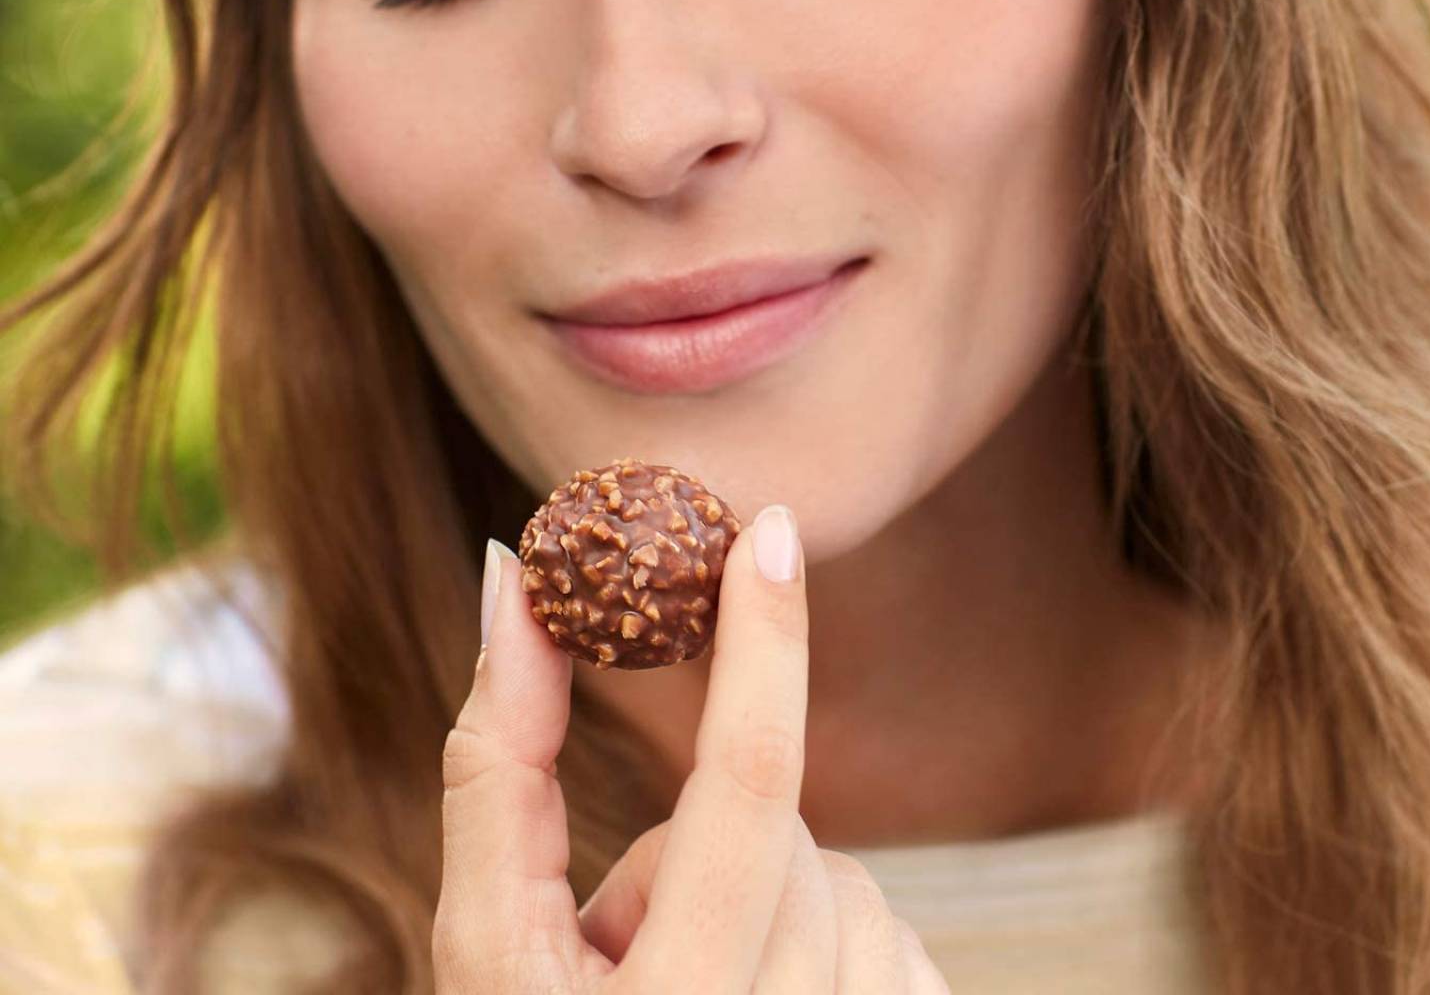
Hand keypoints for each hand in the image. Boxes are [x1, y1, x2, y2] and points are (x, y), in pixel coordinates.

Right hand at [434, 507, 949, 993]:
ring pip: (846, 881)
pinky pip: (896, 939)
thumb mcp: (483, 947)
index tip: (771, 528)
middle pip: (786, 833)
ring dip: (769, 904)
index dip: (763, 641)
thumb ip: (496, 761)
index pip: (743, 781)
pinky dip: (832, 946)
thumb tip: (510, 573)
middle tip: (626, 958)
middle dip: (704, 852)